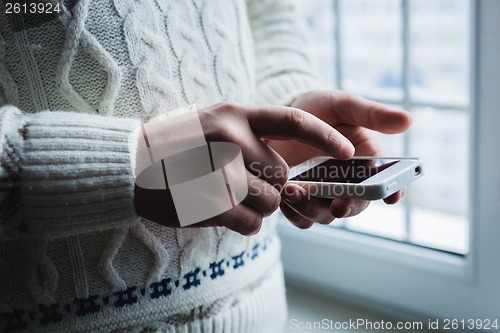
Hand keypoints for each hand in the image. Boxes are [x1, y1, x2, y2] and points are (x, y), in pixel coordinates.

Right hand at [135, 102, 354, 234]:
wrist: (129, 164)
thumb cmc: (177, 146)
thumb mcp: (214, 124)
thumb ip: (250, 141)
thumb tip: (286, 177)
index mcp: (235, 114)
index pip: (293, 119)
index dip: (324, 137)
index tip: (347, 151)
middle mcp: (231, 137)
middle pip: (281, 175)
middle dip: (271, 187)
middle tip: (239, 184)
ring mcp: (220, 171)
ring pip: (270, 202)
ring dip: (255, 206)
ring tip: (223, 196)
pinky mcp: (212, 203)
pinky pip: (253, 223)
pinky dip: (243, 222)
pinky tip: (217, 210)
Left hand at [267, 90, 412, 228]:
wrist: (278, 116)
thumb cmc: (318, 108)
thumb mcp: (343, 105)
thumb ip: (371, 114)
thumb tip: (407, 120)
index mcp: (367, 160)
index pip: (387, 181)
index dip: (393, 190)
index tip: (391, 196)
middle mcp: (348, 182)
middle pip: (356, 204)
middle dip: (349, 207)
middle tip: (338, 205)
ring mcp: (323, 194)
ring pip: (327, 215)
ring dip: (314, 209)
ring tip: (295, 191)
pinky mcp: (300, 201)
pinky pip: (301, 218)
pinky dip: (295, 213)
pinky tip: (284, 196)